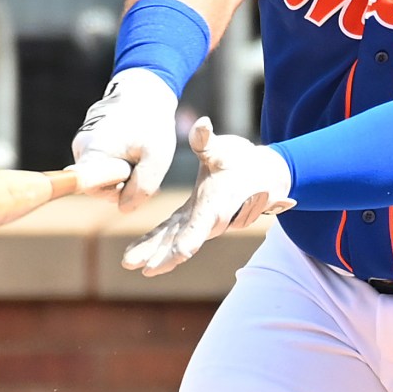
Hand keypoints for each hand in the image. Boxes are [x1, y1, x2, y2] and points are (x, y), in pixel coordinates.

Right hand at [70, 67, 179, 210]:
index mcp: (92, 150)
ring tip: (140, 153)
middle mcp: (81, 148)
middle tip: (144, 162)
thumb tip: (124, 209)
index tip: (126, 177)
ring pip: (104, 177)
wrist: (145, 90)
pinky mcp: (91, 143)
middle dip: (125, 182)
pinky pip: (106, 165)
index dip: (111, 191)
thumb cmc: (151, 121)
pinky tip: (135, 151)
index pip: (90, 188)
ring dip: (125, 173)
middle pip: (99, 186)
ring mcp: (84, 145)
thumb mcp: (157, 156)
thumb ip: (143, 186)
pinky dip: (122, 164)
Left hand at [122, 117, 294, 276]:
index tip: (178, 255)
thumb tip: (201, 124)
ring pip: (175, 241)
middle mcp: (210, 219)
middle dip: (163, 255)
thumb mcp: (225, 148)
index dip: (190, 240)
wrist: (262, 175)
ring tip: (130, 262)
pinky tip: (135, 254)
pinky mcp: (194, 218)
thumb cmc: (243, 161)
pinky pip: (172, 234)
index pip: (201, 225)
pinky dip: (155, 243)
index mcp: (216, 203)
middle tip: (142, 268)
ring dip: (155, 253)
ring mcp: (201, 221)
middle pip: (184, 240)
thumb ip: (206, 141)